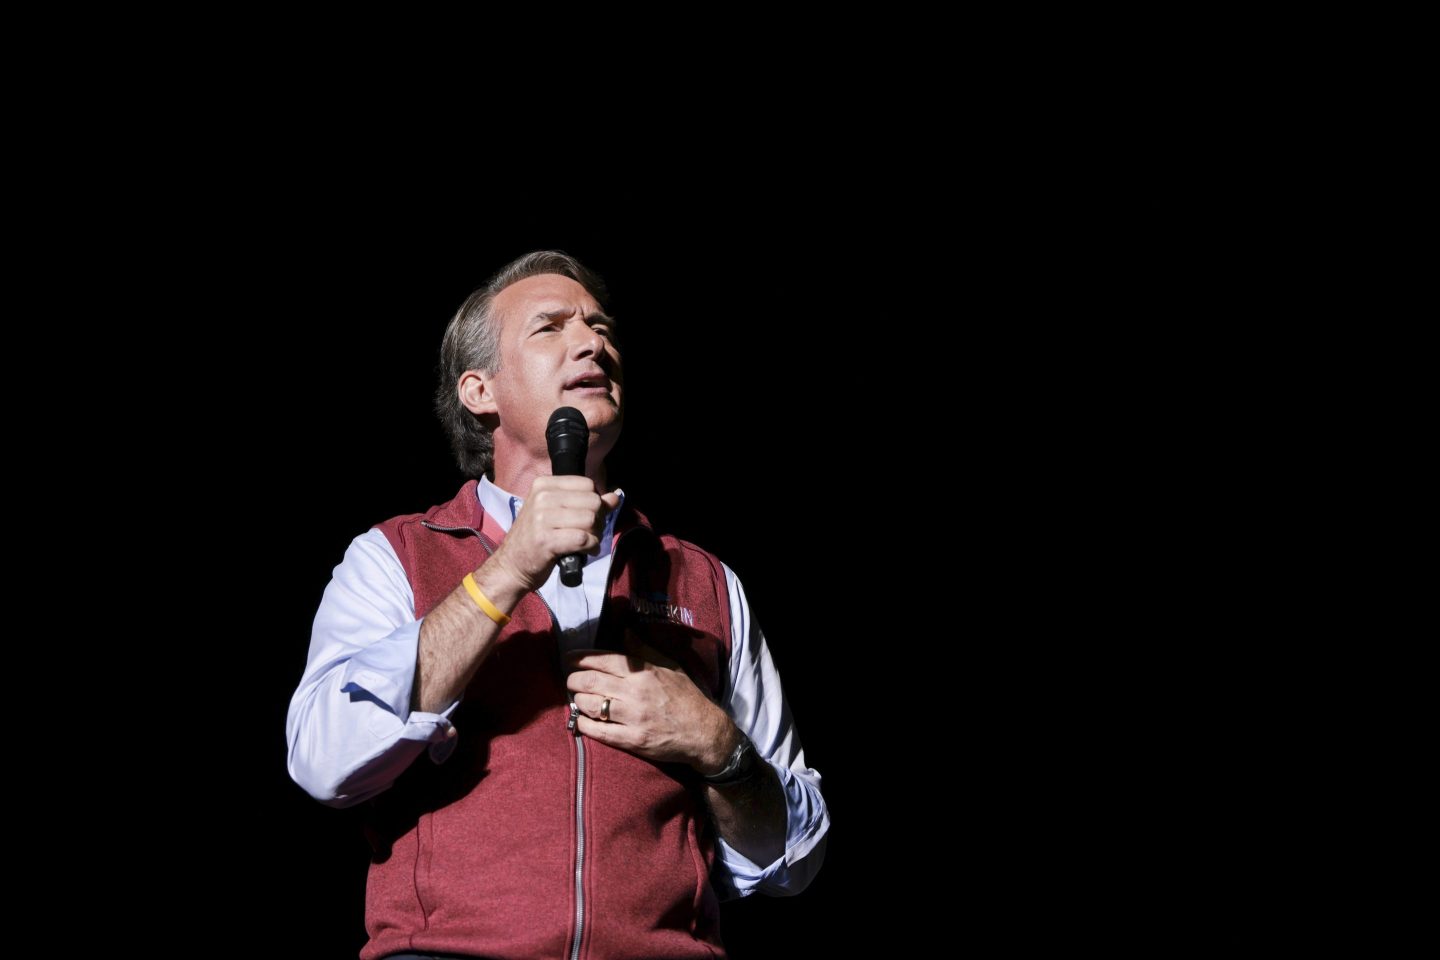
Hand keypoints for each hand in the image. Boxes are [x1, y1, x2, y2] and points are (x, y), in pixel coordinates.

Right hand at [488, 476, 620, 592]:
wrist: (511, 565)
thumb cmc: (536, 538)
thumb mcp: (557, 513)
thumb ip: (586, 502)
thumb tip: (615, 497)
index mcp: (544, 485)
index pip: (587, 484)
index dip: (594, 502)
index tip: (585, 517)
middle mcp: (542, 498)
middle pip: (592, 502)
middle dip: (597, 521)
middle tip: (586, 533)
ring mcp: (542, 518)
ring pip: (590, 520)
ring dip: (594, 536)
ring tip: (583, 543)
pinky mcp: (546, 540)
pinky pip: (584, 539)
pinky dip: (590, 548)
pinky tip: (582, 552)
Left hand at [565, 633, 737, 773]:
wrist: (703, 732)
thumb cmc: (686, 697)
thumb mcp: (670, 666)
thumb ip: (644, 650)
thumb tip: (625, 632)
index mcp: (643, 672)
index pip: (603, 660)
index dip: (580, 659)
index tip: (569, 659)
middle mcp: (635, 692)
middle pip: (591, 681)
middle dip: (573, 679)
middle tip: (570, 680)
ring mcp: (633, 718)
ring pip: (591, 705)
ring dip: (578, 700)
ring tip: (576, 698)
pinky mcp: (632, 740)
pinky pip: (599, 731)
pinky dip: (584, 724)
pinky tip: (581, 720)